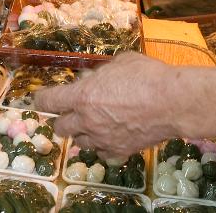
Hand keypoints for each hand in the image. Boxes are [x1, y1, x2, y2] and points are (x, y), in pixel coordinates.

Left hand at [36, 52, 178, 158]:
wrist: (173, 102)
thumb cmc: (148, 76)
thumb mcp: (121, 62)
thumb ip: (102, 73)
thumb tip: (95, 77)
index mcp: (82, 96)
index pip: (48, 102)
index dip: (42, 99)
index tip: (43, 98)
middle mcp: (87, 120)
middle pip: (60, 127)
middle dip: (64, 118)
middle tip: (75, 111)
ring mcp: (102, 139)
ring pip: (79, 143)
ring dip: (83, 133)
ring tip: (96, 123)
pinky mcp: (119, 150)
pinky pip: (102, 152)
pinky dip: (103, 145)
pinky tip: (112, 135)